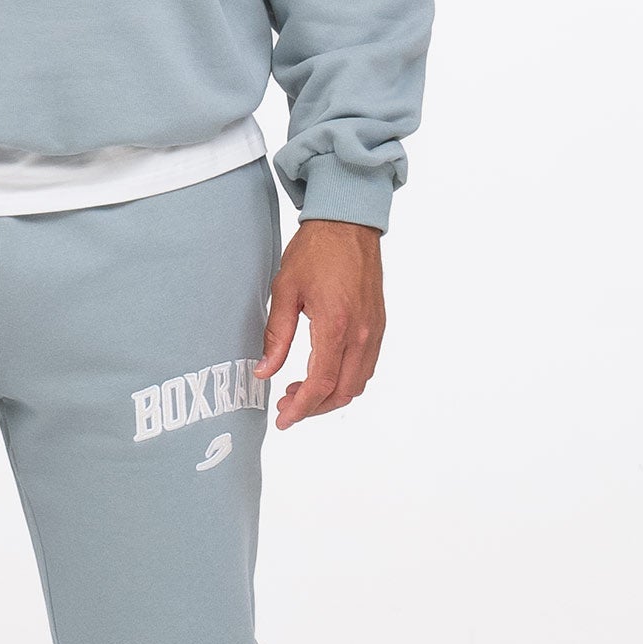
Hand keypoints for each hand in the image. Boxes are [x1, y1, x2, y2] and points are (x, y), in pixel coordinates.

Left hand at [256, 220, 384, 428]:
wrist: (348, 224)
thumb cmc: (315, 251)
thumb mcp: (285, 290)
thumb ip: (276, 336)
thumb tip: (263, 371)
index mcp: (335, 326)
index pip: (321, 384)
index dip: (301, 408)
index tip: (283, 419)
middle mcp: (361, 333)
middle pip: (343, 392)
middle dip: (314, 407)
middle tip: (286, 406)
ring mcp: (374, 330)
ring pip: (358, 383)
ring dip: (331, 395)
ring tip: (299, 390)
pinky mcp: (378, 324)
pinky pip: (366, 365)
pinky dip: (345, 379)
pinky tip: (322, 371)